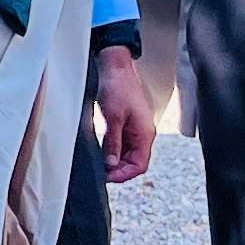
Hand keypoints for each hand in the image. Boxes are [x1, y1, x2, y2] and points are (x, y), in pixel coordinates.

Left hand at [92, 44, 156, 185]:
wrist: (117, 67)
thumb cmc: (118, 87)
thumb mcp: (113, 118)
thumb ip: (113, 144)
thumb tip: (111, 164)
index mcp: (145, 134)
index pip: (140, 165)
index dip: (124, 175)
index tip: (107, 177)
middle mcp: (143, 134)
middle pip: (134, 162)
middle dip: (118, 170)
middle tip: (100, 171)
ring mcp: (135, 130)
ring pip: (128, 155)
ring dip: (115, 161)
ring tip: (99, 163)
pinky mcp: (127, 125)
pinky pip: (122, 145)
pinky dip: (113, 151)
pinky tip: (101, 151)